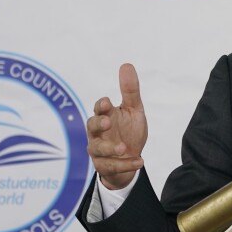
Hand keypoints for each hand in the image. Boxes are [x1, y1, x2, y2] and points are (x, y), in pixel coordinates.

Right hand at [85, 63, 147, 189]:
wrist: (131, 158)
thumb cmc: (128, 130)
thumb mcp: (134, 110)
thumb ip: (130, 91)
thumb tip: (126, 65)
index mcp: (105, 116)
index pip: (99, 108)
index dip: (101, 106)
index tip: (107, 103)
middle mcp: (98, 133)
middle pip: (91, 127)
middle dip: (98, 124)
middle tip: (107, 122)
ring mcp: (99, 150)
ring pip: (98, 149)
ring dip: (110, 148)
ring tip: (124, 148)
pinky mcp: (105, 166)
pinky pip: (112, 167)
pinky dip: (126, 165)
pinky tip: (140, 161)